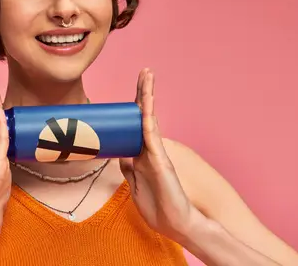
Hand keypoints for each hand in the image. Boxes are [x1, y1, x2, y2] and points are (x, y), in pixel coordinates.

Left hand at [119, 69, 204, 241]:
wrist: (177, 225)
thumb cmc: (158, 208)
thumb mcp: (135, 185)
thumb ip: (129, 169)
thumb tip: (119, 154)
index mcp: (143, 155)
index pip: (136, 125)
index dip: (133, 107)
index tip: (130, 92)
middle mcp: (150, 149)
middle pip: (144, 115)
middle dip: (143, 93)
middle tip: (144, 72)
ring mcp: (156, 151)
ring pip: (148, 117)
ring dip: (146, 95)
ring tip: (147, 74)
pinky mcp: (160, 158)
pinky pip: (151, 131)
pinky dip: (147, 113)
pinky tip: (146, 97)